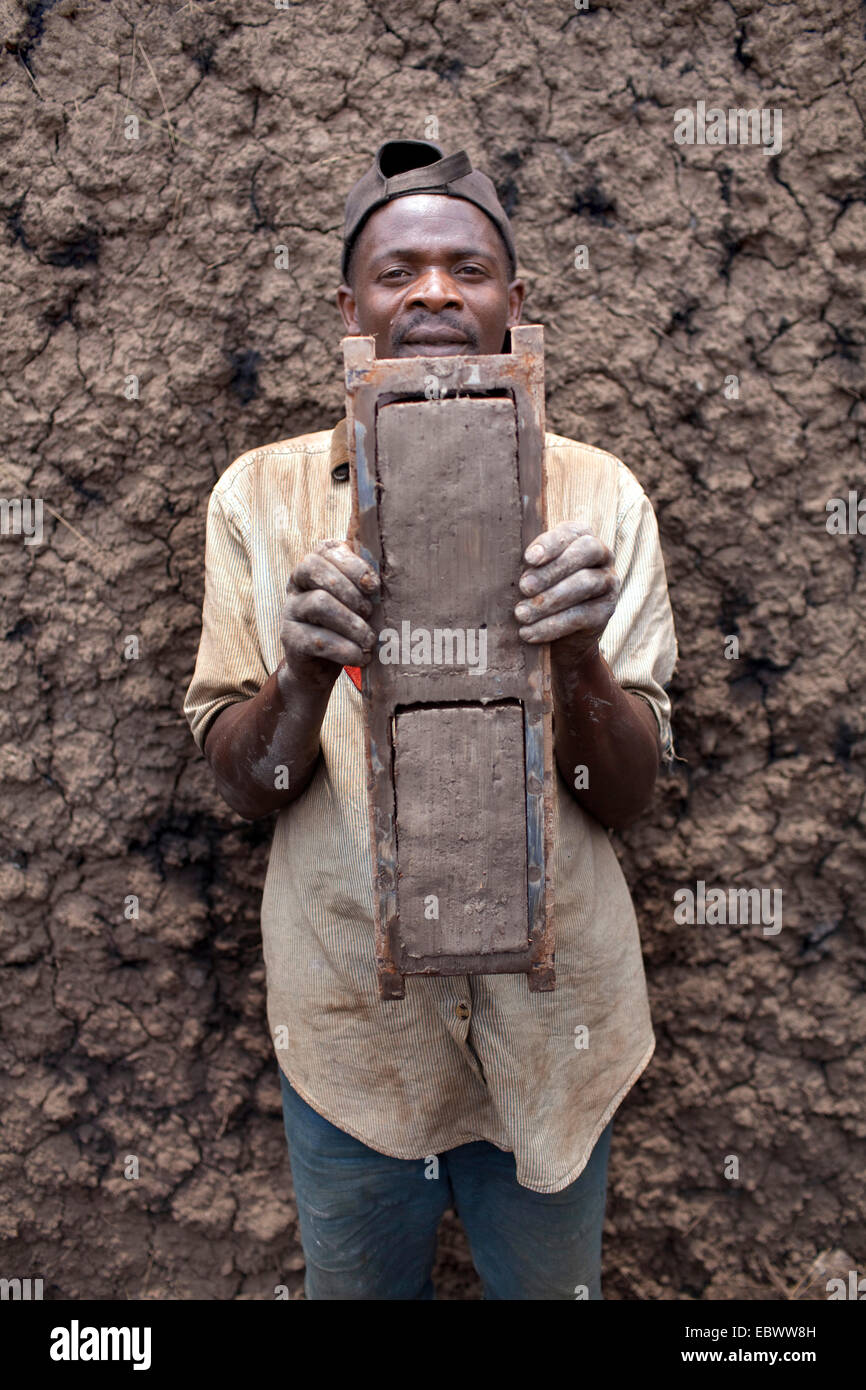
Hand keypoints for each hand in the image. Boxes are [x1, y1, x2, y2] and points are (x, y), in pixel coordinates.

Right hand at [280, 540, 378, 678]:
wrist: (318, 666)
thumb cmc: (346, 625)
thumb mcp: (357, 600)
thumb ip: (366, 585)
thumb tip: (394, 581)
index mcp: (315, 565)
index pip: (327, 549)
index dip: (353, 565)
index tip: (374, 587)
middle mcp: (297, 582)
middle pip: (317, 569)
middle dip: (351, 592)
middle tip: (370, 614)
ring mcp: (290, 609)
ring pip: (319, 603)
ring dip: (351, 623)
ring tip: (369, 640)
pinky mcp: (290, 638)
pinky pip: (317, 639)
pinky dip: (344, 649)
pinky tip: (360, 657)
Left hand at [513, 519, 619, 665]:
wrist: (560, 636)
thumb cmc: (539, 591)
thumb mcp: (533, 573)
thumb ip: (526, 564)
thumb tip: (499, 560)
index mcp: (581, 536)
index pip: (571, 531)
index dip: (551, 543)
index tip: (529, 558)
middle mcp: (602, 555)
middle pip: (585, 552)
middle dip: (552, 570)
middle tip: (524, 587)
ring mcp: (608, 582)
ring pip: (585, 584)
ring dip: (550, 600)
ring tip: (521, 614)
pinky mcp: (606, 611)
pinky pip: (583, 616)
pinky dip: (553, 625)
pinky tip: (529, 633)